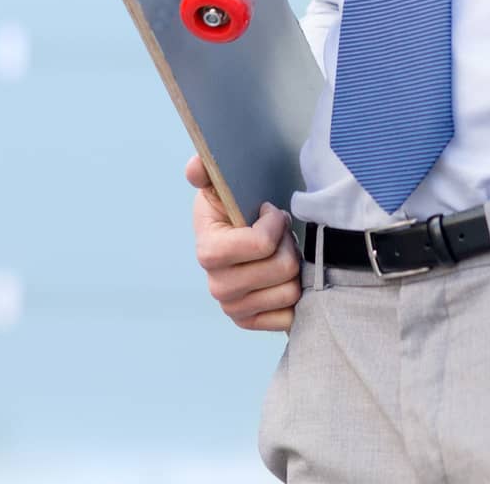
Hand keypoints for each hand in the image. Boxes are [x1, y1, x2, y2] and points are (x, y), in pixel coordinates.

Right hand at [186, 153, 302, 330]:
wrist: (232, 241)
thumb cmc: (230, 212)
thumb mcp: (219, 187)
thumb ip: (207, 172)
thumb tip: (196, 165)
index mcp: (208, 252)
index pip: (261, 244)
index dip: (274, 225)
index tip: (269, 213)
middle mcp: (218, 287)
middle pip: (282, 267)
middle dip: (287, 244)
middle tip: (279, 235)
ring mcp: (234, 309)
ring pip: (290, 291)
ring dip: (292, 268)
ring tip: (278, 253)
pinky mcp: (250, 324)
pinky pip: (288, 317)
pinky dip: (292, 294)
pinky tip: (279, 278)